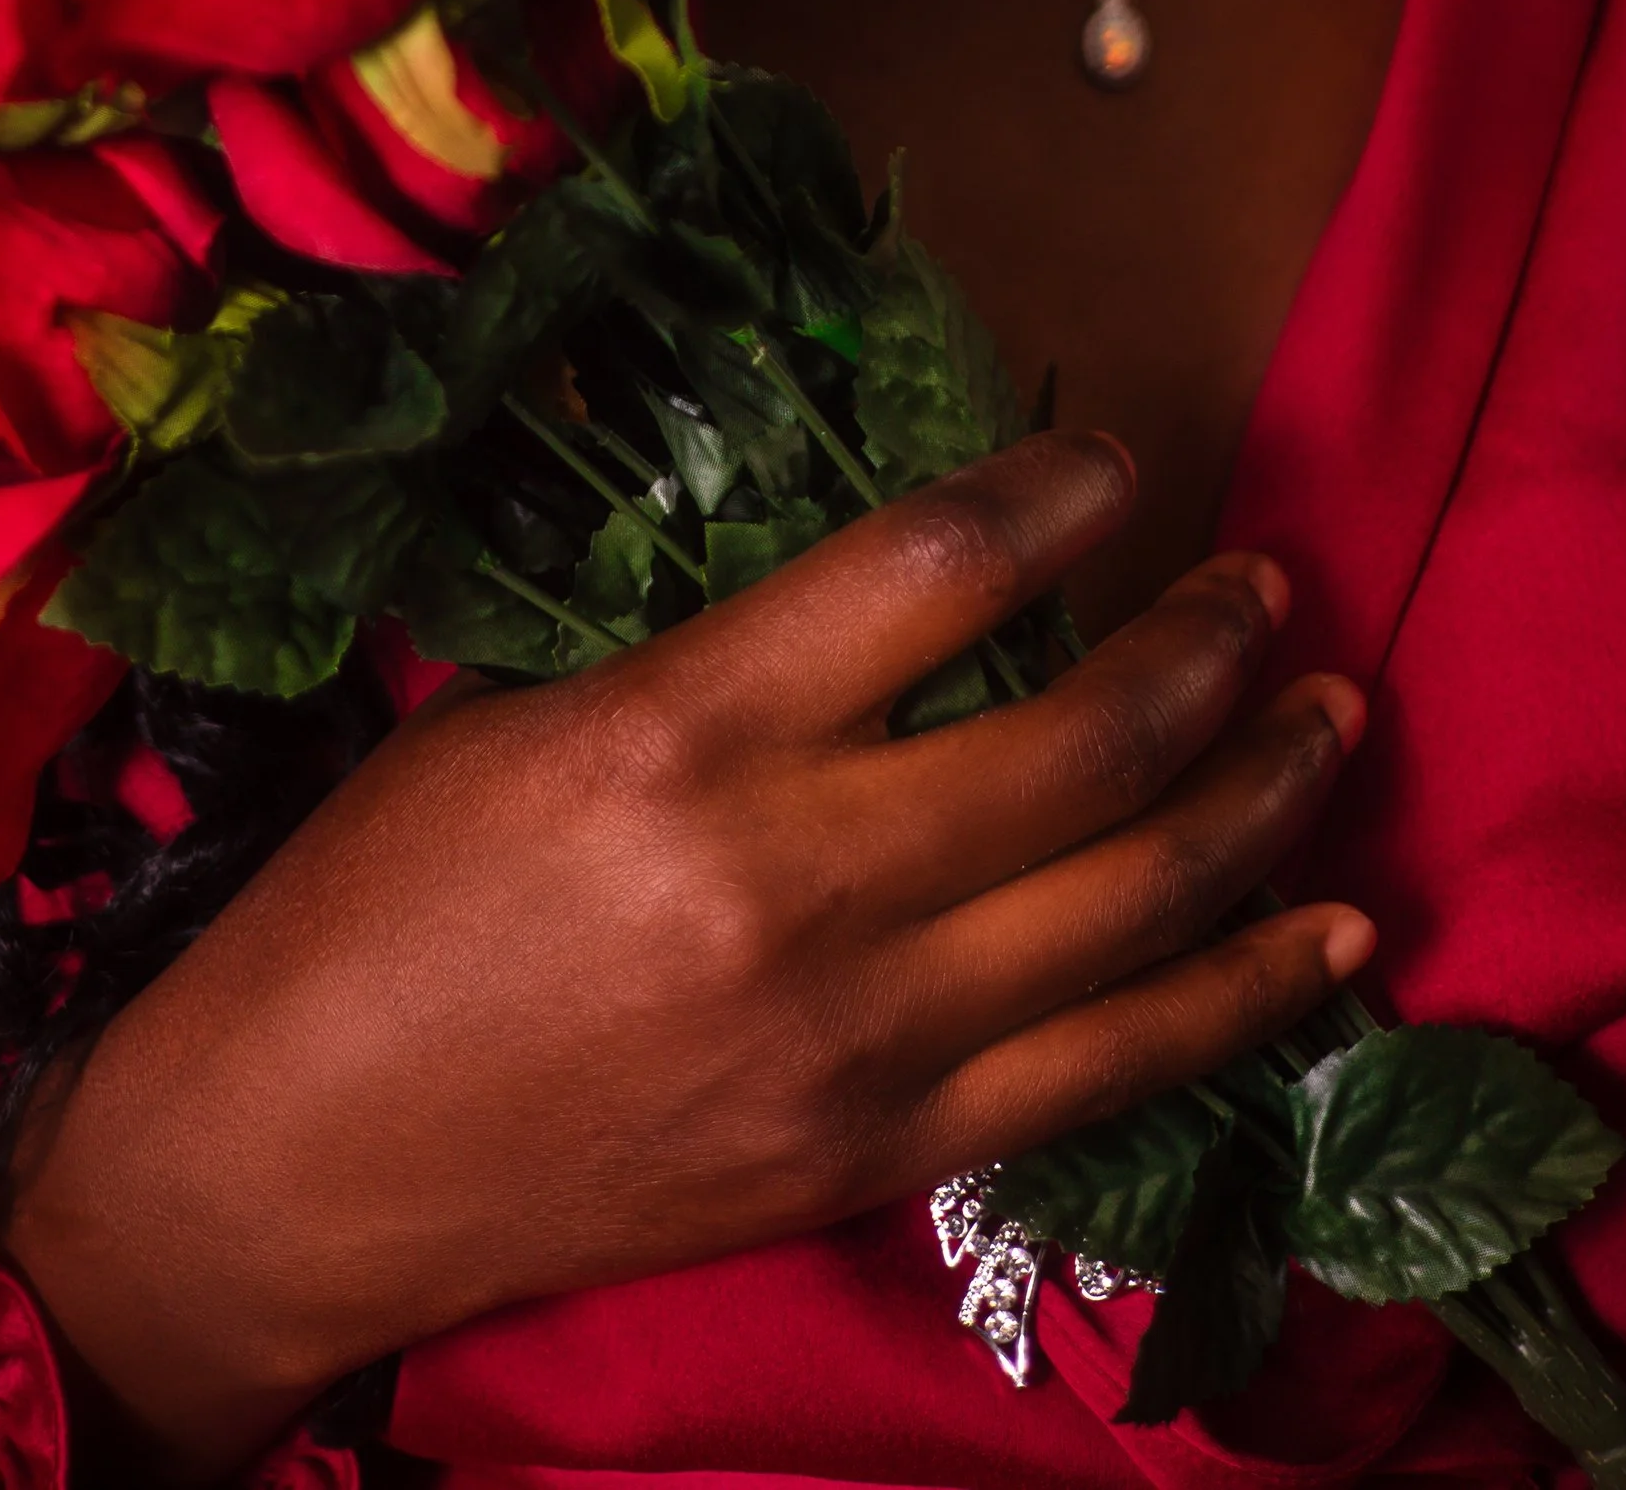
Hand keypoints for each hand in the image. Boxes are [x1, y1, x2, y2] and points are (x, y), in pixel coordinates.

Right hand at [4, 430, 1369, 1483]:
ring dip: (1263, 795)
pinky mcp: (879, 1150)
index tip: (1115, 460)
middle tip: (1265, 580)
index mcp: (682, 734)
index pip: (934, 571)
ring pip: (1134, 902)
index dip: (1054, 496)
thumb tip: (885, 571)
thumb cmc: (374, 905)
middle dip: (1208, 642)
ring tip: (1330, 710)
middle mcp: (794, 882)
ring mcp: (856, 1036)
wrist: (295, 1165)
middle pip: (1082, 741)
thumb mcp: (514, 712)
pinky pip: (1114, 1071)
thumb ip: (710, 650)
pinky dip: (1244, 997)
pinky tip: (1331, 935)